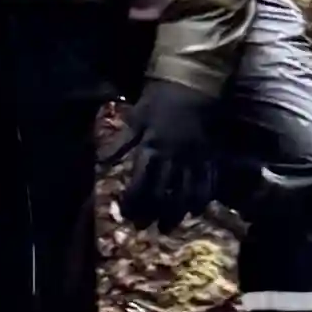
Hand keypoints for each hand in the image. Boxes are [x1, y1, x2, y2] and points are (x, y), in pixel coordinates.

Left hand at [116, 77, 228, 229]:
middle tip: (145, 226)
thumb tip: (102, 162)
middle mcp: (173, 157)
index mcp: (152, 148)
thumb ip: (121, 142)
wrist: (193, 85)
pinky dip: (201, 198)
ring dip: (176, 212)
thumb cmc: (160, 100)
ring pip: (186, 193)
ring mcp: (194, 158)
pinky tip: (195, 209)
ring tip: (168, 225)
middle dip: (153, 212)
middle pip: (163, 193)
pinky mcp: (209, 156)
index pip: (140, 182)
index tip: (127, 213)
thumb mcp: (136, 117)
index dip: (133, 201)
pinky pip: (207, 182)